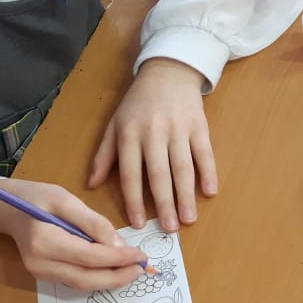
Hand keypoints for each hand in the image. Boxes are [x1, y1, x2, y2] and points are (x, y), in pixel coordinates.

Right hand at [0, 177, 146, 290]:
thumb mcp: (64, 198)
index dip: (119, 259)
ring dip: (110, 280)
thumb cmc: (35, 197)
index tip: (142, 255)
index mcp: (44, 241)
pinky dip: (96, 278)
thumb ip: (92, 222)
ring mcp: (39, 273)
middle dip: (119, 276)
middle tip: (143, 269)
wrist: (6, 208)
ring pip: (82, 284)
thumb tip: (119, 245)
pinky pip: (75, 281)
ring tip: (132, 270)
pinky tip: (112, 269)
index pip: (90, 257)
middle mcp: (40, 263)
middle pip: (87, 278)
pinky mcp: (42, 276)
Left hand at [88, 58, 216, 231]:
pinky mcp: (199, 125)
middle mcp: (153, 133)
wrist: (167, 72)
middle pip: (159, 174)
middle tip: (169, 230)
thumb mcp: (114, 125)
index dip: (134, 200)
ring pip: (183, 167)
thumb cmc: (137, 104)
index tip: (139, 223)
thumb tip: (91, 185)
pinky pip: (204, 152)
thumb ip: (104, 155)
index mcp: (129, 135)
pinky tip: (210, 192)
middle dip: (164, 203)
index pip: (130, 173)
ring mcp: (178, 129)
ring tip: (188, 219)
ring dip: (186, 195)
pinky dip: (209, 172)